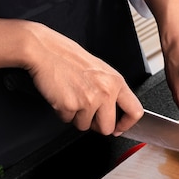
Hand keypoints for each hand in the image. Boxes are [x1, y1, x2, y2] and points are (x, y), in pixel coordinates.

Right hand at [24, 23, 143, 133]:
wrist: (44, 50)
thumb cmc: (68, 57)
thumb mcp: (100, 70)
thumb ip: (110, 90)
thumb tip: (115, 112)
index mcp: (116, 82)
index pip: (134, 111)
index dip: (126, 124)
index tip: (119, 128)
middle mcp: (105, 92)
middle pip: (107, 128)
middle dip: (96, 125)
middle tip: (87, 113)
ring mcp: (88, 100)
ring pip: (85, 126)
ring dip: (76, 117)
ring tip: (71, 96)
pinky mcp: (70, 106)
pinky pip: (68, 120)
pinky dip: (63, 112)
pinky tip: (61, 95)